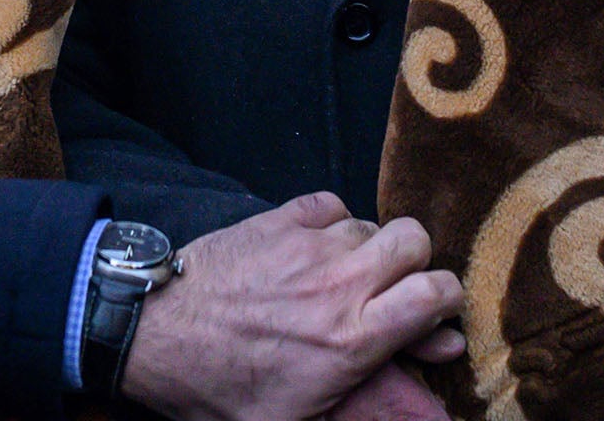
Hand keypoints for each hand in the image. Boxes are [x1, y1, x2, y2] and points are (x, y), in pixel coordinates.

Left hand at [120, 193, 463, 420]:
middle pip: (414, 241)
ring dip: (368, 248)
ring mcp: (307, 245)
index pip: (435, 294)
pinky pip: (330, 203)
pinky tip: (316, 249)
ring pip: (371, 224)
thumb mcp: (302, 417)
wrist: (157, 337)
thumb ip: (375, 407)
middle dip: (416, 263)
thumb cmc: (222, 389)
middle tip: (396, 288)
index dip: (447, 299)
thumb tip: (437, 415)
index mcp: (352, 340)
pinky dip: (332, 222)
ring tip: (344, 277)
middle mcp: (339, 284)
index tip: (436, 311)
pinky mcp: (277, 220)